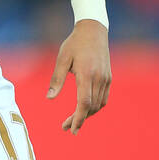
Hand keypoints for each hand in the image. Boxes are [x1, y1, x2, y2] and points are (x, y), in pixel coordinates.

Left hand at [46, 19, 111, 133]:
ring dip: (87, 114)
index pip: (83, 103)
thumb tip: (49, 98)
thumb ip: (57, 79)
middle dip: (79, 119)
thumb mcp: (62, 59)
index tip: (71, 129)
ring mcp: (106, 78)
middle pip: (91, 107)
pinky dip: (95, 107)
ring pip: (98, 104)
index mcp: (86, 74)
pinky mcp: (108, 77)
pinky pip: (103, 98)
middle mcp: (99, 78)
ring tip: (74, 119)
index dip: (78, 118)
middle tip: (66, 127)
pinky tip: (85, 109)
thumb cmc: (74, 44)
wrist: (93, 30)